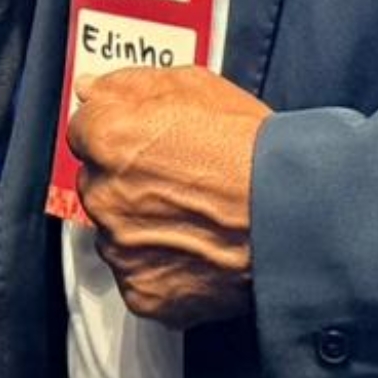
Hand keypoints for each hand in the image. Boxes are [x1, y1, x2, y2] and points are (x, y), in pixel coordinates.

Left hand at [70, 65, 271, 328]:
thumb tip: (93, 89)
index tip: (143, 138)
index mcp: (109, 138)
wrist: (293, 217)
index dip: (116, 130)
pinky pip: (138, 273)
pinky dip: (159, 264)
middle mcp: (104, 196)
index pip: (84, 129)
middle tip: (177, 176)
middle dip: (126, 178)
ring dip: (139, 223)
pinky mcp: (143, 294)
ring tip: (192, 215)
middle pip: (97, 181)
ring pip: (116, 230)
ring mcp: (121, 250)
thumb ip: (131, 84)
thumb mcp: (195, 85)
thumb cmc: (251, 150)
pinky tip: (195, 246)